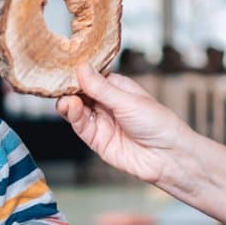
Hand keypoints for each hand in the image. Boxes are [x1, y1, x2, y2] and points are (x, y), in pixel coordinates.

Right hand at [55, 64, 193, 185]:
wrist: (167, 157)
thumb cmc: (157, 124)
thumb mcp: (127, 101)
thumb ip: (101, 88)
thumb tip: (81, 67)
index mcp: (117, 88)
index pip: (91, 77)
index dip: (78, 73)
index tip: (63, 68)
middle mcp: (107, 104)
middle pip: (80, 93)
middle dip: (69, 88)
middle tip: (59, 84)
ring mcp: (101, 122)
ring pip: (76, 110)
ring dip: (68, 103)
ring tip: (67, 100)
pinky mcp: (96, 140)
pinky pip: (80, 126)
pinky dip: (73, 116)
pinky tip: (71, 108)